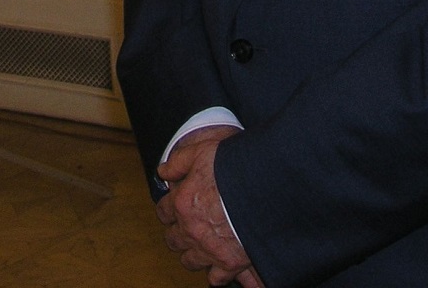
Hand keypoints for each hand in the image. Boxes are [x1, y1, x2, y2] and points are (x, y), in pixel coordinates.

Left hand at [155, 126, 264, 286]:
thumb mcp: (200, 152)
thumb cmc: (233, 167)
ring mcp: (209, 248)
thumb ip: (178, 162)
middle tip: (190, 227)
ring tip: (204, 245)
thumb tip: (163, 171)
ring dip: (194, 254)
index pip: (163, 211)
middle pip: (174, 240)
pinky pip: (216, 278)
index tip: (176, 206)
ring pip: (190, 260)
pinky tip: (222, 266)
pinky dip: (218, 274)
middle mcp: (191, 230)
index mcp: (182, 203)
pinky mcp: (230, 262)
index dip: (169, 208)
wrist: (264, 186)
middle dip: (179, 233)